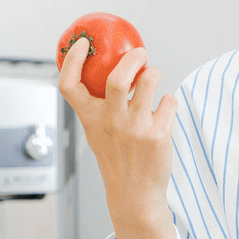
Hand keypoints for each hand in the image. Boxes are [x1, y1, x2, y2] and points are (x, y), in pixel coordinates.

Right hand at [59, 38, 179, 238]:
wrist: (135, 194)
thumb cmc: (118, 159)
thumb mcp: (98, 132)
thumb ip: (101, 106)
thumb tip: (116, 70)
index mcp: (90, 118)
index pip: (69, 85)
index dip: (72, 60)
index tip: (83, 44)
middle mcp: (110, 122)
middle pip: (117, 78)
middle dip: (132, 58)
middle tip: (140, 53)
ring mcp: (135, 128)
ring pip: (149, 81)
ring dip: (154, 74)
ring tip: (153, 78)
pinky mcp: (157, 134)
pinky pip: (168, 101)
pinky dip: (168, 102)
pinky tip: (163, 113)